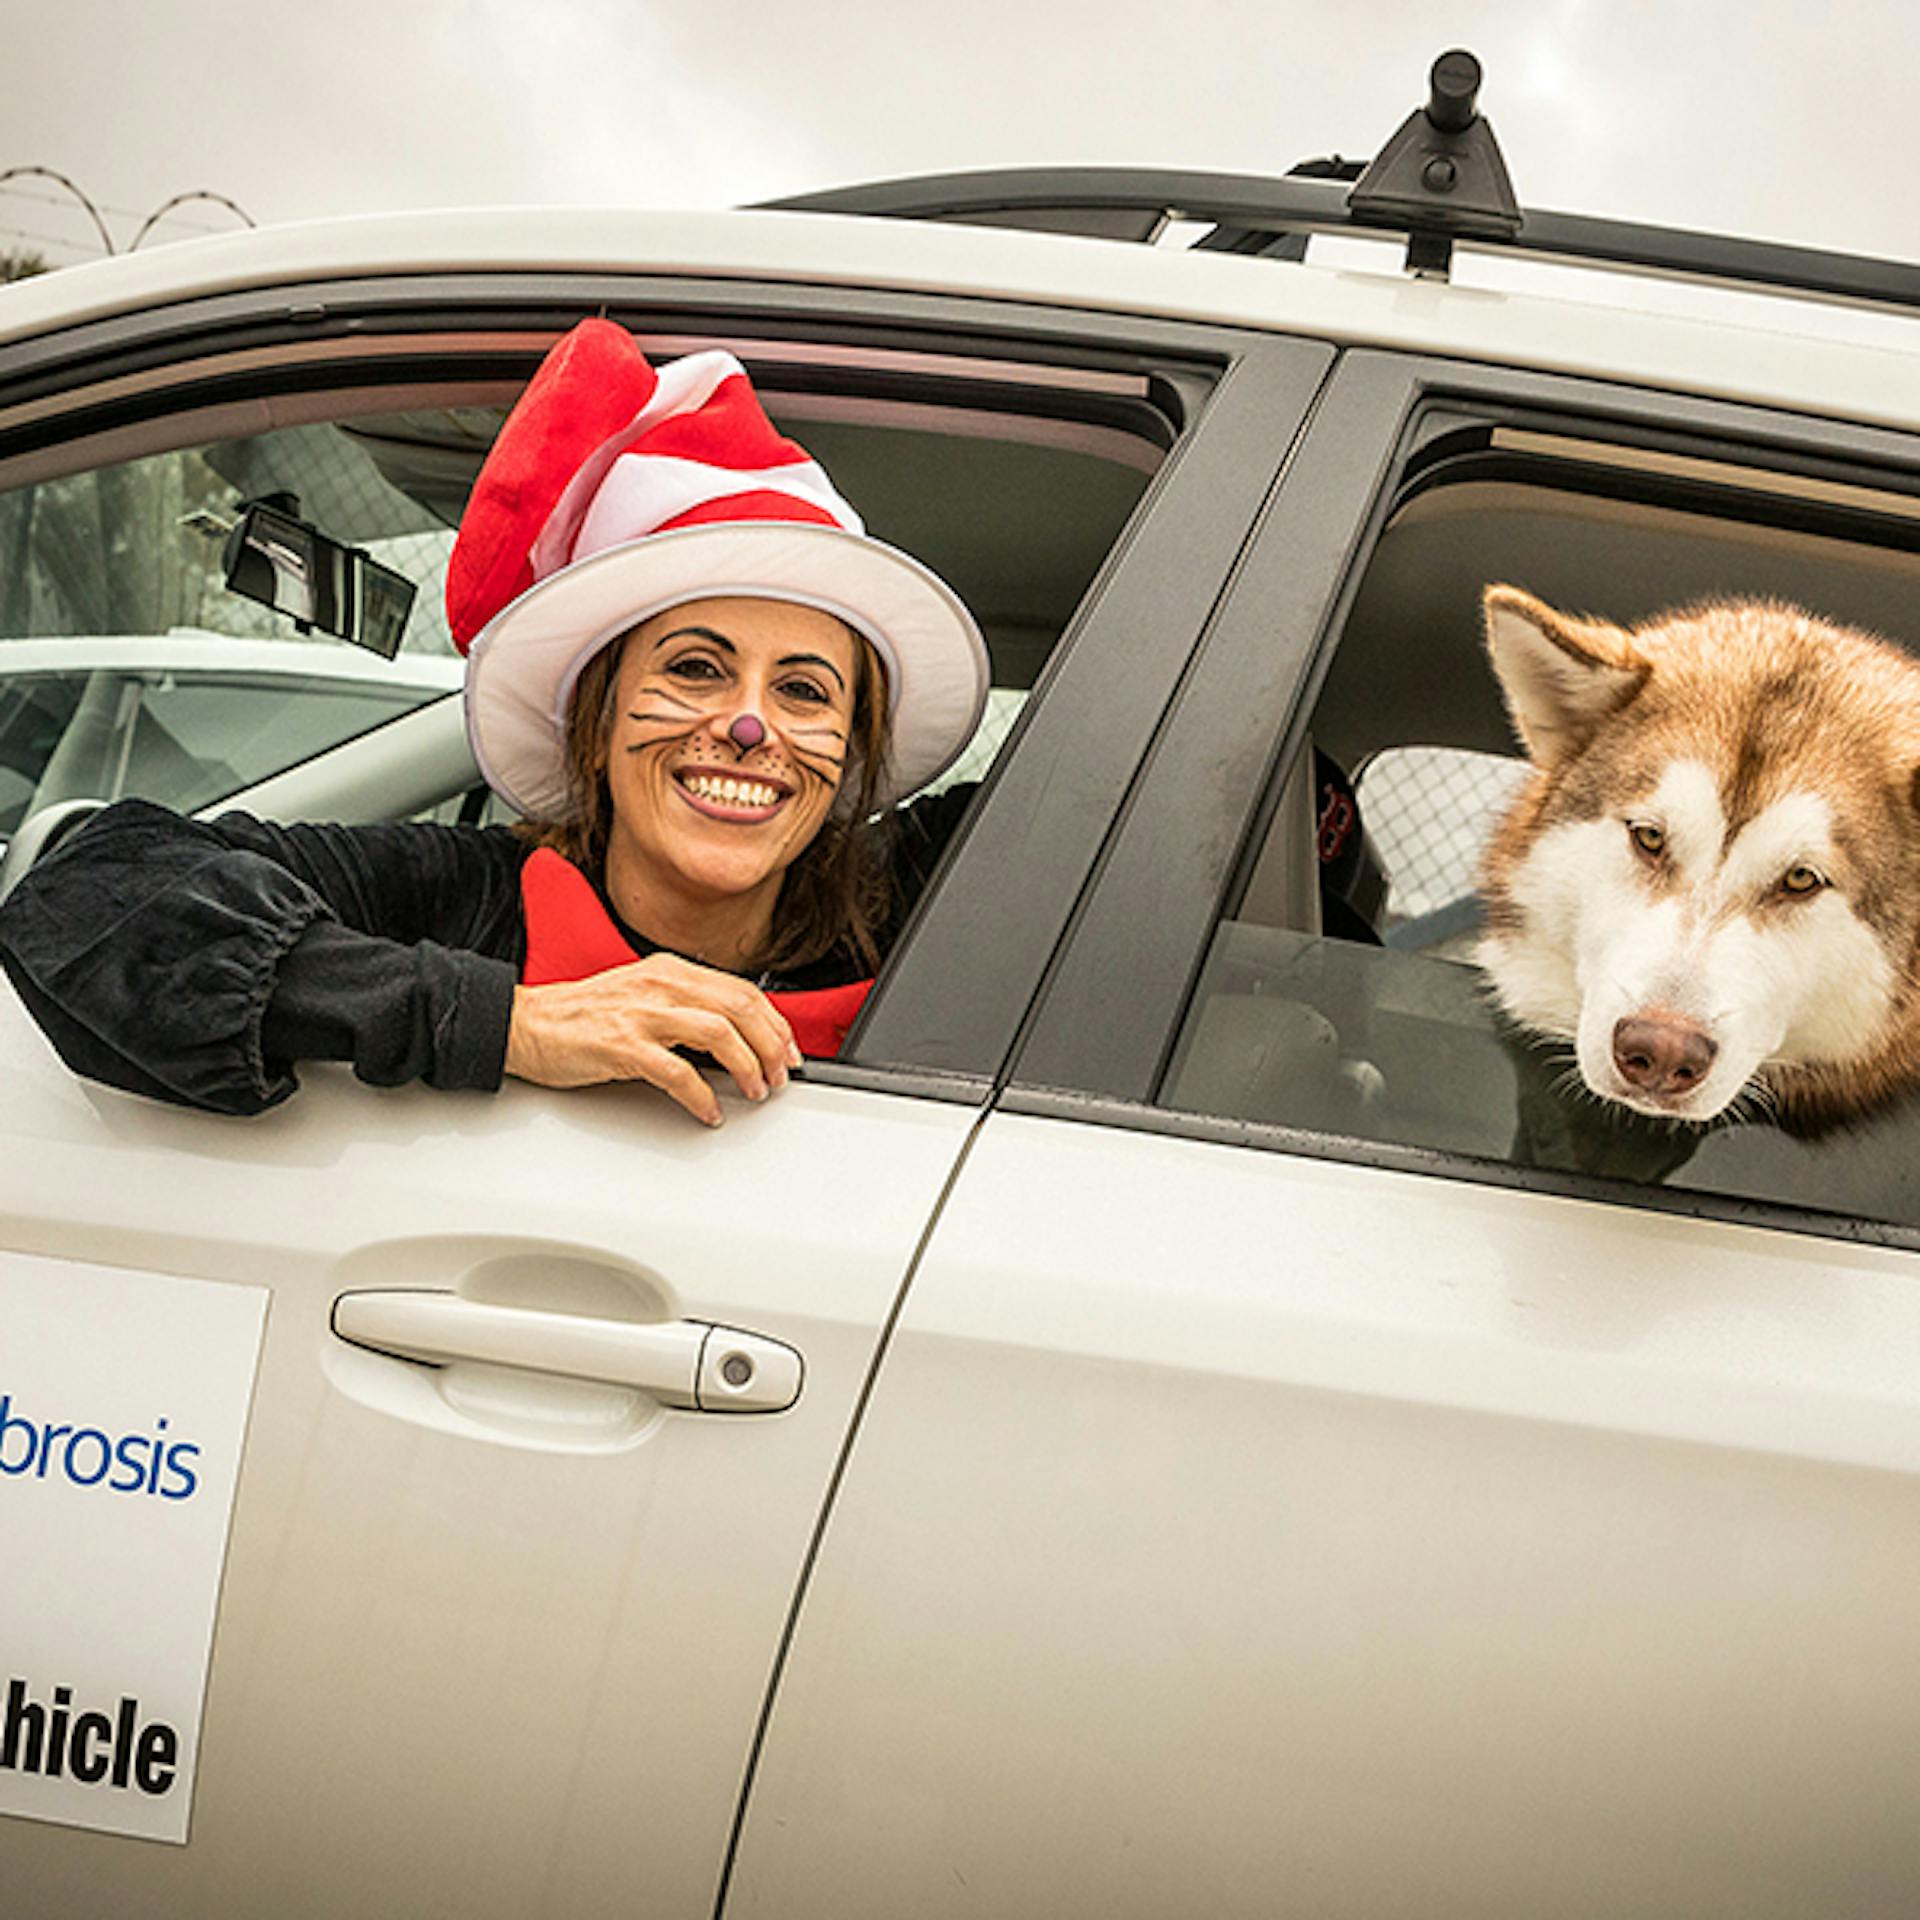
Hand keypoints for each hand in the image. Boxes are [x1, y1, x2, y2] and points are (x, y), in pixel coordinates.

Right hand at [504, 954, 801, 1125]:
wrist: (525, 1024)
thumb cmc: (582, 1016)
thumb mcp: (642, 995)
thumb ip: (685, 1008)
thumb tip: (733, 1037)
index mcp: (669, 970)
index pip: (741, 991)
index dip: (774, 1023)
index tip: (787, 1049)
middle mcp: (660, 985)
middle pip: (739, 1009)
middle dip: (771, 1045)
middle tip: (780, 1075)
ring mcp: (641, 1014)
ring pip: (718, 1034)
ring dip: (747, 1067)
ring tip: (755, 1091)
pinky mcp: (621, 1047)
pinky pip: (677, 1073)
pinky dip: (702, 1096)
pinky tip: (710, 1111)